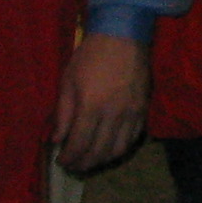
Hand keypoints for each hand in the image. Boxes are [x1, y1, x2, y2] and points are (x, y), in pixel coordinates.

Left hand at [51, 30, 149, 174]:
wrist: (123, 36)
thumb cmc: (90, 56)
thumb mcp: (67, 81)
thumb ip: (63, 114)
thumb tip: (57, 140)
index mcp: (90, 107)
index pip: (79, 145)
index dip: (68, 158)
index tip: (60, 161)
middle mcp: (113, 114)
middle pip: (98, 152)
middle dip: (83, 164)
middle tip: (73, 166)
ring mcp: (131, 113)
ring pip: (118, 150)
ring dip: (102, 160)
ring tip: (91, 160)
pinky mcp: (143, 109)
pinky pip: (133, 138)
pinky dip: (120, 149)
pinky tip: (110, 148)